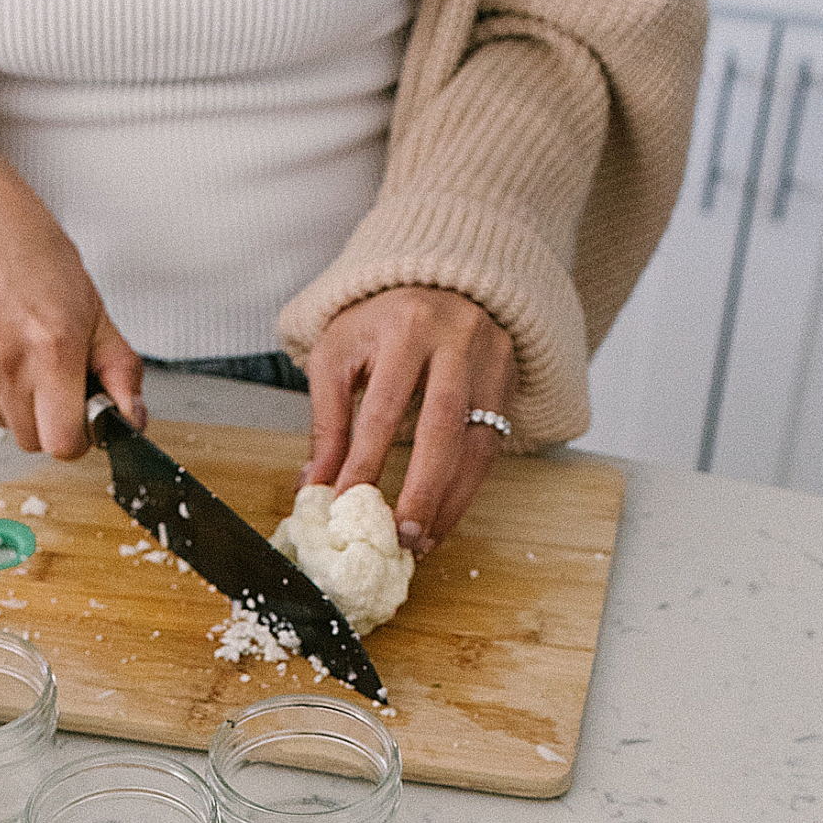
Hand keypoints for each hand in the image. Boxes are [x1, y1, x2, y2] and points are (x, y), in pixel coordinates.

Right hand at [0, 28, 141, 457]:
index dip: (76, 436)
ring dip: (15, 399)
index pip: (64, 445)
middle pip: (30, 441)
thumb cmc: (36, 253)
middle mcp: (7, 362)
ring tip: (18, 346)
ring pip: (1, 421)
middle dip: (46, 420)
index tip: (79, 414)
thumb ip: (118, 371)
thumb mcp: (93, 308)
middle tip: (50, 375)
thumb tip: (133, 421)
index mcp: (54, 351)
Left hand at [302, 287, 515, 554]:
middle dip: (421, 489)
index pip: (384, 406)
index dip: (365, 460)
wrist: (438, 281)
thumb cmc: (379, 322)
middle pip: (443, 426)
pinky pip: (493, 448)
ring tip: (422, 541)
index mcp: (407, 325)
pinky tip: (442, 518)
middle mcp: (458, 339)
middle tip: (400, 536)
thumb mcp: (339, 354)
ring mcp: (491, 361)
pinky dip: (466, 490)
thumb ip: (327, 419)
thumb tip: (314, 485)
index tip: (344, 505)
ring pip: (478, 443)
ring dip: (450, 501)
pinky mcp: (508, 383)